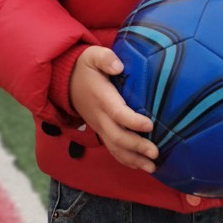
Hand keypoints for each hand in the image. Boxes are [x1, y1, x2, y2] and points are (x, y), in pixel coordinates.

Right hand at [69, 46, 158, 171]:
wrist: (66, 80)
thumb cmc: (86, 66)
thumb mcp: (93, 55)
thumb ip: (106, 58)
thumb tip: (119, 66)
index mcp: (102, 98)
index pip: (118, 113)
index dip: (133, 121)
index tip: (150, 124)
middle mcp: (100, 116)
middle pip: (118, 137)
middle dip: (137, 147)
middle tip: (156, 153)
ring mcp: (99, 126)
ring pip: (115, 148)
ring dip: (133, 159)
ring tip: (152, 167)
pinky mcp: (101, 131)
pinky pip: (112, 149)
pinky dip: (126, 159)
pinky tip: (140, 166)